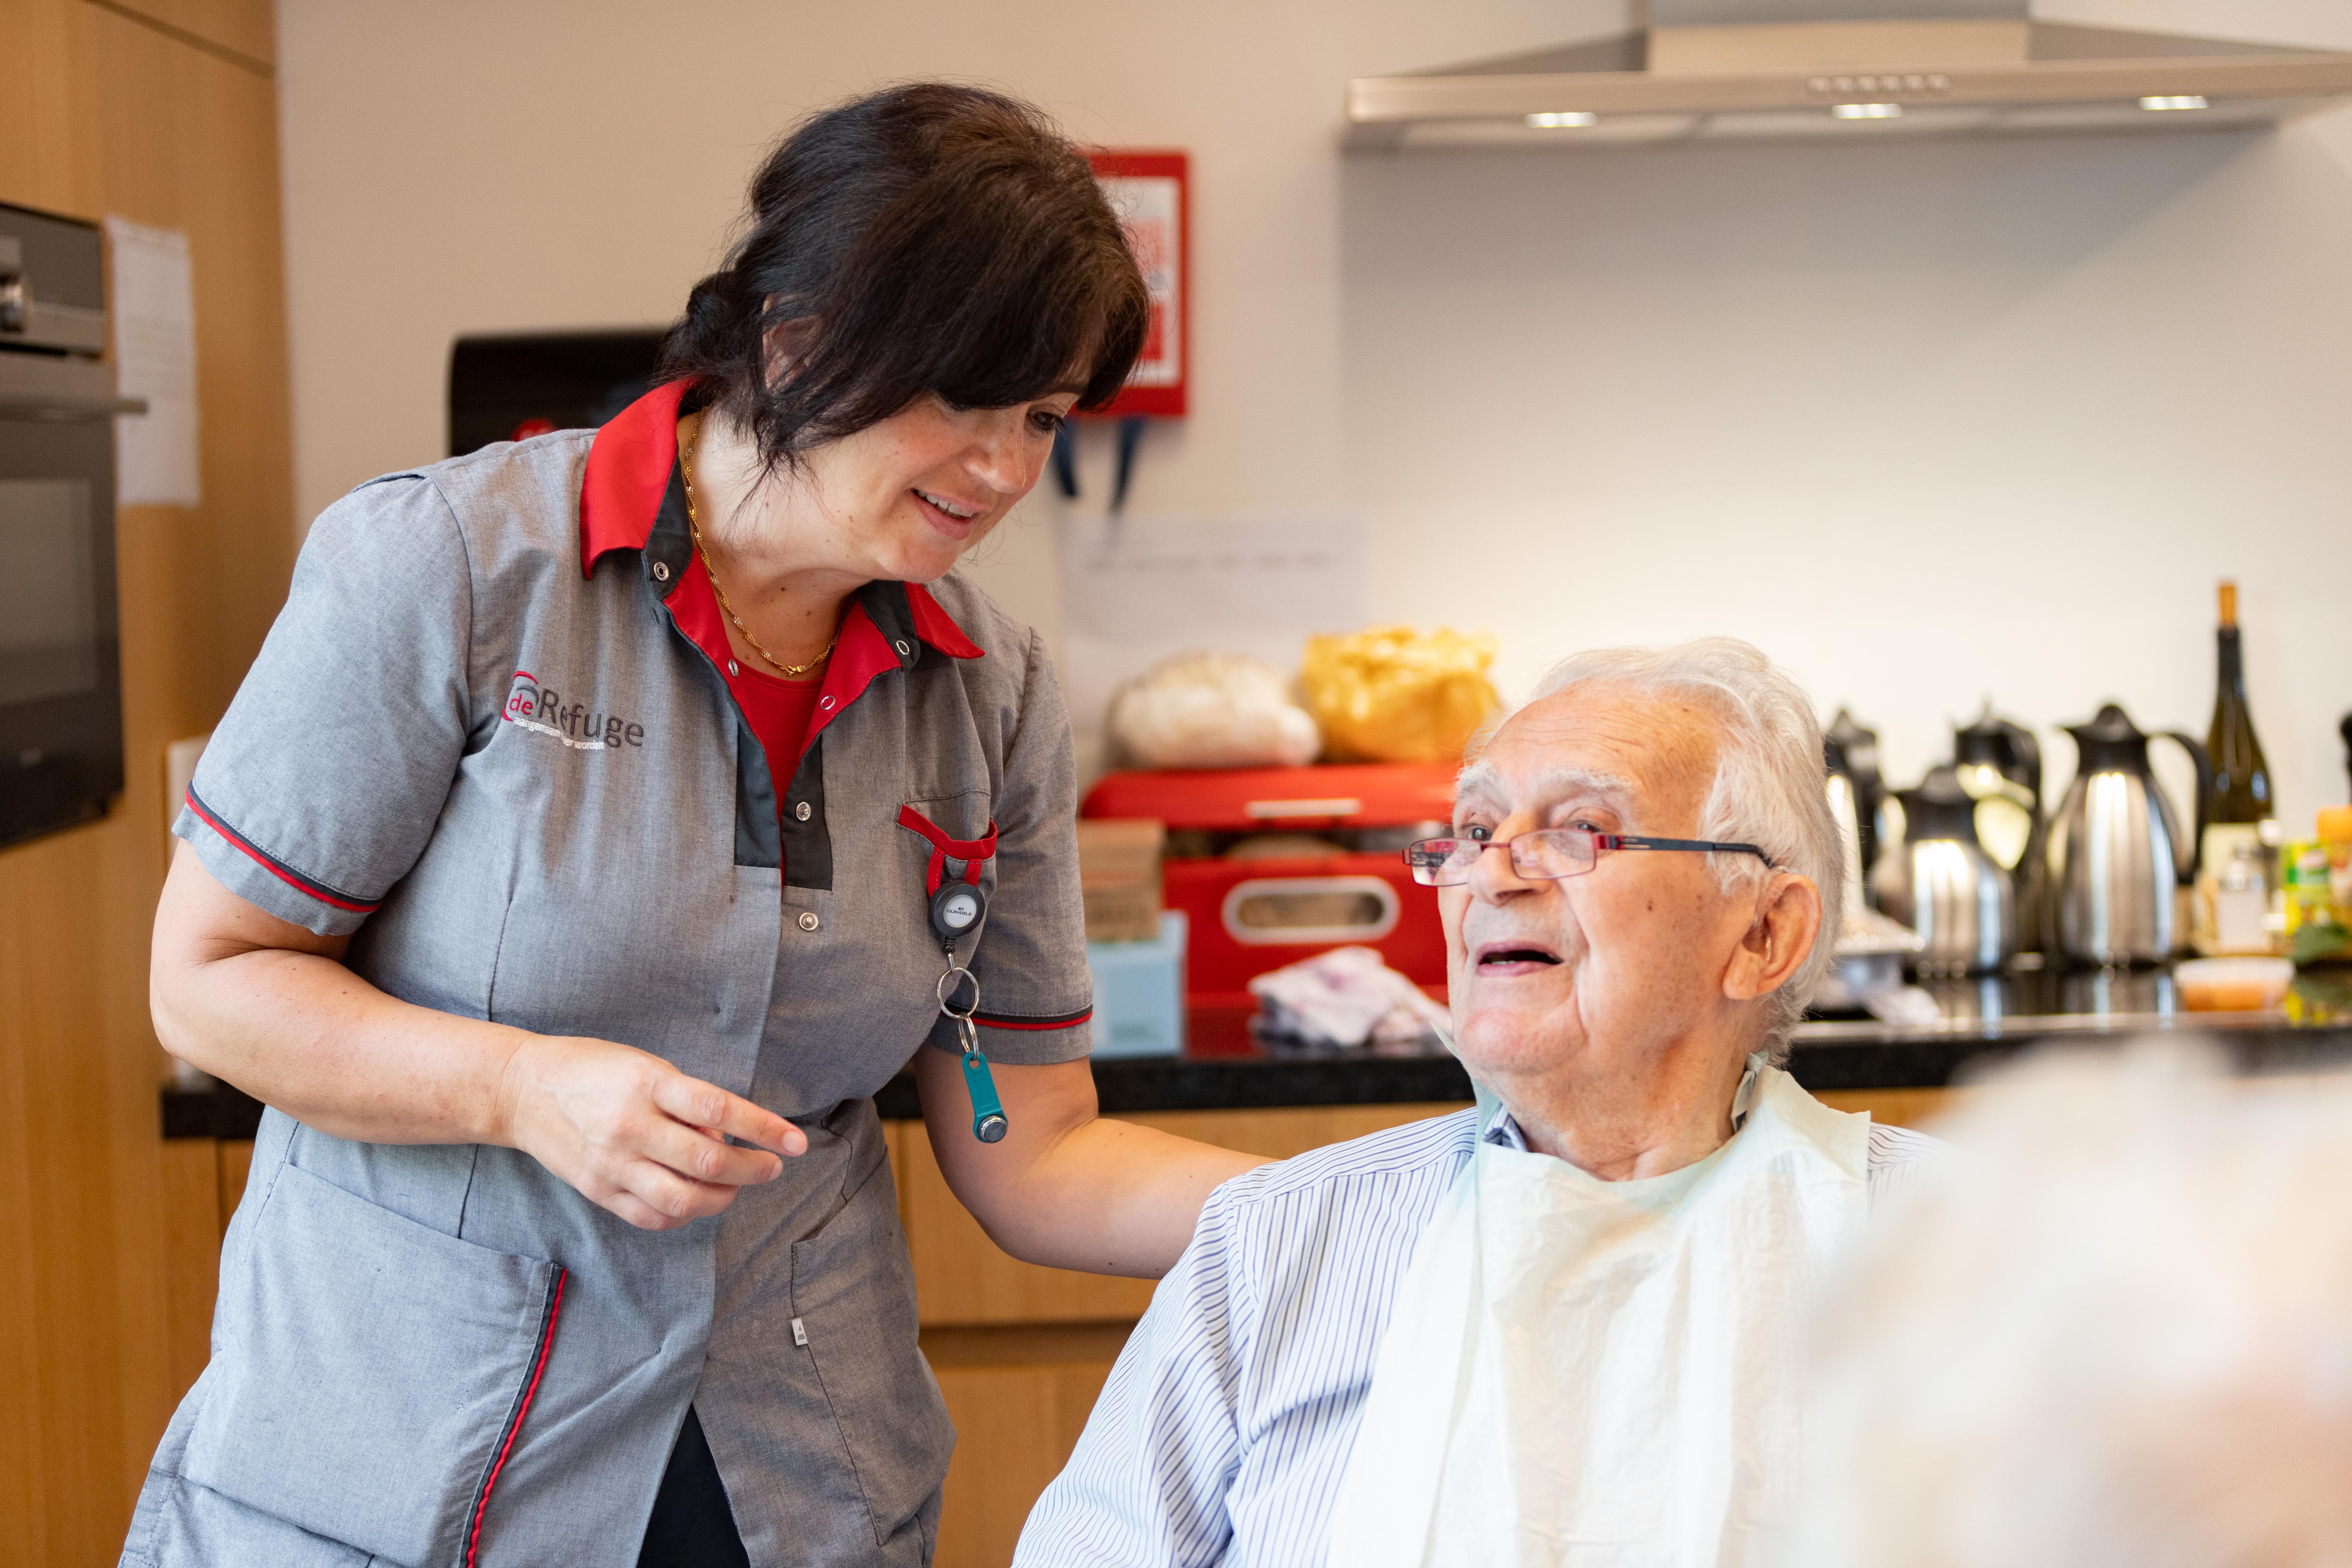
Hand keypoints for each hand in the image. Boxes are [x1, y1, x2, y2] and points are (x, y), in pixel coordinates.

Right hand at [497, 1034, 808, 1230]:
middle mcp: (629, 1126)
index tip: (796, 1140)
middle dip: (752, 1168)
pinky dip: (686, 1215)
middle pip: (707, 1160)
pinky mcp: (599, 1190)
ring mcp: (612, 1163)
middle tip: (773, 1166)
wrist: (523, 1091)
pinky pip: (652, 1216)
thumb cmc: (593, 1069)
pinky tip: (700, 1200)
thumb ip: (688, 1099)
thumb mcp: (646, 1066)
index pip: (718, 1109)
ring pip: (683, 1199)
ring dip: (723, 1197)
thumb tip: (726, 1135)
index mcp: (646, 1084)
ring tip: (738, 1185)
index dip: (764, 1127)